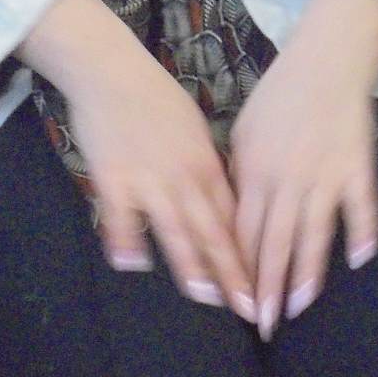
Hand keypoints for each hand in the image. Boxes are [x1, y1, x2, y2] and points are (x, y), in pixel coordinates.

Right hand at [20, 0, 254, 318]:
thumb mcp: (196, 133)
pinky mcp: (113, 177)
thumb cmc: (155, 100)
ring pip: (176, 228)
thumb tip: (223, 205)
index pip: (235, 221)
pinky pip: (120, 215)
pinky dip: (126, 239)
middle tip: (250, 308)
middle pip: (214, 233)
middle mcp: (185, 178)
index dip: (251, 257)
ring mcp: (150, 179)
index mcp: (207, 168)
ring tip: (207, 296)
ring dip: (193, 265)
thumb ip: (209, 172)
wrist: (112, 69)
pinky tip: (132, 265)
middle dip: (234, 274)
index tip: (265, 286)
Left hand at [229, 0, 377, 338]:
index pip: (245, 232)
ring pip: (313, 233)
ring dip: (306, 273)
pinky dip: (362, 232)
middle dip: (268, 287)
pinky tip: (360, 261)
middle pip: (275, 242)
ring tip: (300, 307)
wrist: (325, 61)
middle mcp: (288, 180)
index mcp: (256, 172)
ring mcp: (325, 176)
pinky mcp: (358, 168)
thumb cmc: (279, 98)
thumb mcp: (243, 134)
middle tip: (264, 324)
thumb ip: (240, 178)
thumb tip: (234, 218)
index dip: (241, 271)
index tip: (237, 303)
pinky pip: (362, 207)